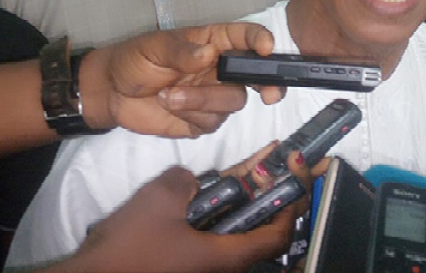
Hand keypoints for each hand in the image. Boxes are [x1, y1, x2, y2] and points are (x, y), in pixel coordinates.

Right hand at [56, 152, 311, 272]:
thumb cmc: (129, 247)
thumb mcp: (162, 199)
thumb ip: (189, 181)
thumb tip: (194, 181)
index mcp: (226, 256)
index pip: (278, 233)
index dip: (292, 201)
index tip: (296, 171)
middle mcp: (221, 265)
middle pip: (261, 228)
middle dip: (273, 192)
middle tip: (282, 162)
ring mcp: (202, 263)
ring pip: (237, 228)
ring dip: (248, 197)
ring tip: (257, 164)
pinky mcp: (184, 260)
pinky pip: (213, 232)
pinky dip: (221, 208)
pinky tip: (216, 185)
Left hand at [79, 22, 287, 137]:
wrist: (112, 93)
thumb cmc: (134, 60)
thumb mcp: (154, 47)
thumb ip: (181, 51)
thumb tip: (208, 53)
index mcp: (214, 42)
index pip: (245, 37)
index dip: (260, 40)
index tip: (266, 48)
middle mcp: (221, 69)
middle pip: (256, 75)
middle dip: (269, 83)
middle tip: (269, 95)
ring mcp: (214, 95)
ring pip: (233, 101)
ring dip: (202, 100)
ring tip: (167, 95)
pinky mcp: (203, 120)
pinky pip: (213, 122)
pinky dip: (191, 115)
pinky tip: (170, 105)